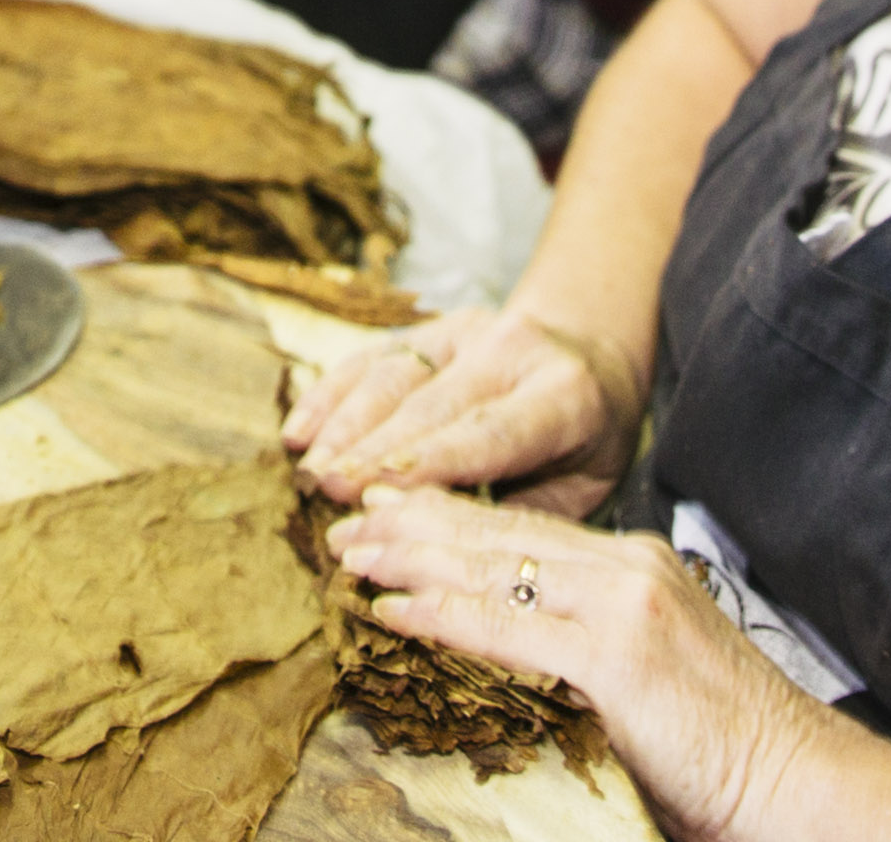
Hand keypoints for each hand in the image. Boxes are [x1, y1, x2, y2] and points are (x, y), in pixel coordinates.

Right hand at [286, 308, 637, 514]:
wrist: (590, 350)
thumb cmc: (586, 440)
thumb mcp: (585, 485)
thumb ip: (524, 516)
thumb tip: (458, 563)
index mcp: (564, 396)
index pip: (492, 432)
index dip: (436, 459)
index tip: (385, 490)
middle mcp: (512, 351)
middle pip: (432, 405)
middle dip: (375, 449)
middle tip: (329, 492)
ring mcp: (466, 331)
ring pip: (395, 375)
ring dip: (346, 424)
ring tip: (312, 470)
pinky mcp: (432, 326)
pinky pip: (372, 357)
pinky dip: (331, 393)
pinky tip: (300, 429)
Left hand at [325, 492, 852, 841]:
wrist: (796, 780)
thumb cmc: (728, 745)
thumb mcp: (650, 671)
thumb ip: (591, 644)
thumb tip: (524, 643)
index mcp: (637, 566)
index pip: (526, 530)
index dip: (453, 515)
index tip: (392, 502)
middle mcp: (627, 568)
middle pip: (500, 534)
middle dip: (415, 520)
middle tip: (346, 508)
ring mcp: (623, 604)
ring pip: (494, 568)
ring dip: (412, 557)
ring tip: (351, 549)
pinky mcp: (616, 653)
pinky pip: (508, 628)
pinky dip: (444, 615)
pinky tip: (395, 609)